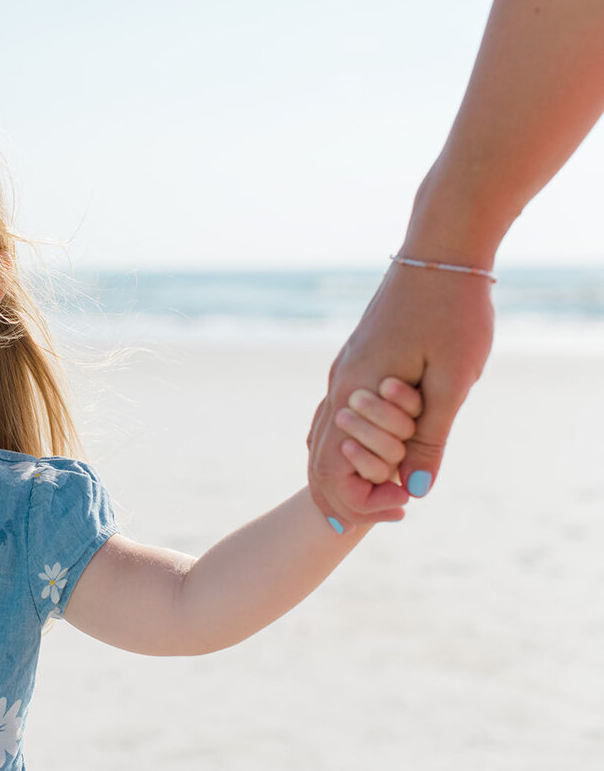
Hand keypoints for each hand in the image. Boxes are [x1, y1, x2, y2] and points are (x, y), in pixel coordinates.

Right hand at [308, 263, 494, 531]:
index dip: (360, 500)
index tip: (402, 509)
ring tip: (360, 498)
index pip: (332, 468)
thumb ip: (431, 438)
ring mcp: (343, 369)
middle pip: (317, 457)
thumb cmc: (452, 311)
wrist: (439, 250)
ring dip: (339, 471)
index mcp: (357, 392)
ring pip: (320, 435)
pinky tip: (349, 450)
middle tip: (375, 520)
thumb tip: (418, 491)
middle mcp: (340, 383)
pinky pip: (331, 412)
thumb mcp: (453, 380)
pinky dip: (337, 443)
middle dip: (342, 495)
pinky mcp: (355, 358)